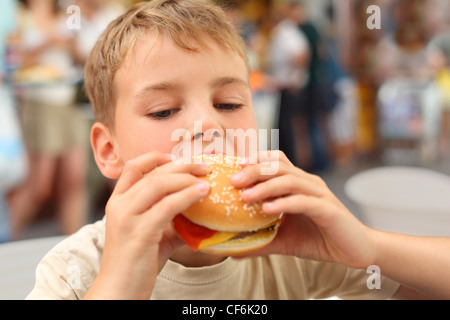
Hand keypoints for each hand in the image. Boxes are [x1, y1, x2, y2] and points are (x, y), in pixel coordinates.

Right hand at [85, 152, 209, 298]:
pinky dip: (188, 196)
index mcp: (118, 201)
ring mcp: (127, 218)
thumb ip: (170, 219)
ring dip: (187, 178)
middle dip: (182, 165)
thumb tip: (198, 213)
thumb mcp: (153, 234)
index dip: (157, 157)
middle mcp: (119, 205)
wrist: (120, 291)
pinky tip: (202, 193)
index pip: (134, 166)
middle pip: (153, 172)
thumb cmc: (137, 263)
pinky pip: (168, 206)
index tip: (179, 158)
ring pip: (160, 184)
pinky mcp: (140, 232)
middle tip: (205, 167)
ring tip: (207, 178)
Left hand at [231, 151, 373, 268]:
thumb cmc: (319, 239)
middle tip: (233, 181)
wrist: (356, 251)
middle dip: (254, 170)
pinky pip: (304, 202)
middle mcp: (309, 183)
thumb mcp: (283, 239)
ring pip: (290, 181)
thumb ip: (260, 240)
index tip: (233, 168)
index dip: (256, 160)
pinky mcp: (329, 210)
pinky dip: (284, 204)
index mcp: (299, 183)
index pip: (276, 161)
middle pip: (279, 166)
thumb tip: (232, 249)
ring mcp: (320, 195)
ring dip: (265, 187)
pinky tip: (268, 210)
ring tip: (245, 196)